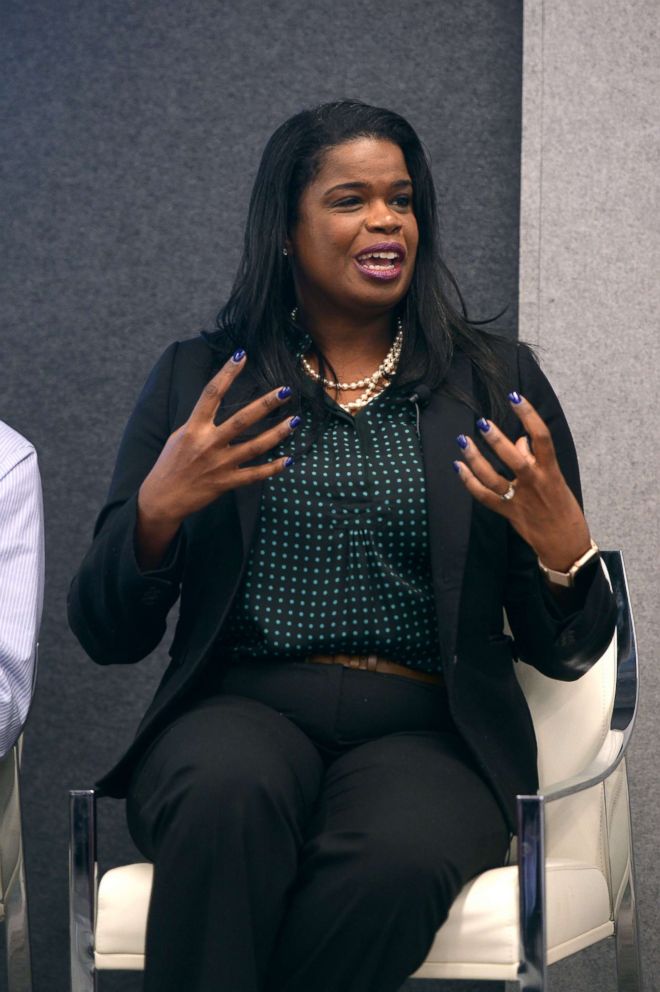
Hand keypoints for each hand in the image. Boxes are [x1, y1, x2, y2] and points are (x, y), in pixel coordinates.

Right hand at [135, 351, 297, 568]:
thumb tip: (217, 400)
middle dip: (266, 404)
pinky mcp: (226, 483)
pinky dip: (272, 468)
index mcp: (194, 427)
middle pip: (242, 419)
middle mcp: (208, 443)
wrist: (162, 497)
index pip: (211, 393)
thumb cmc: (171, 462)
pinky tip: (288, 459)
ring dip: (277, 433)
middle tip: (286, 391)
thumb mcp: (181, 434)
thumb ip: (201, 420)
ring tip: (295, 420)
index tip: (241, 355)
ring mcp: (219, 464)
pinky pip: (254, 474)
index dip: (227, 373)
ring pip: (255, 446)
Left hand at [453, 393, 591, 571]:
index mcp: (551, 471)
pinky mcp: (508, 513)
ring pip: (493, 477)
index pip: (541, 437)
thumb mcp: (557, 478)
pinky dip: (469, 481)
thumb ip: (536, 457)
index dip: (528, 415)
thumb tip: (518, 439)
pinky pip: (484, 496)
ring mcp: (519, 499)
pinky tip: (458, 467)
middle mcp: (535, 483)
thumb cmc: (563, 508)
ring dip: (475, 458)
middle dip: (497, 439)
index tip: (515, 397)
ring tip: (463, 441)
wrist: (566, 545)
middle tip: (482, 422)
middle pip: (514, 457)